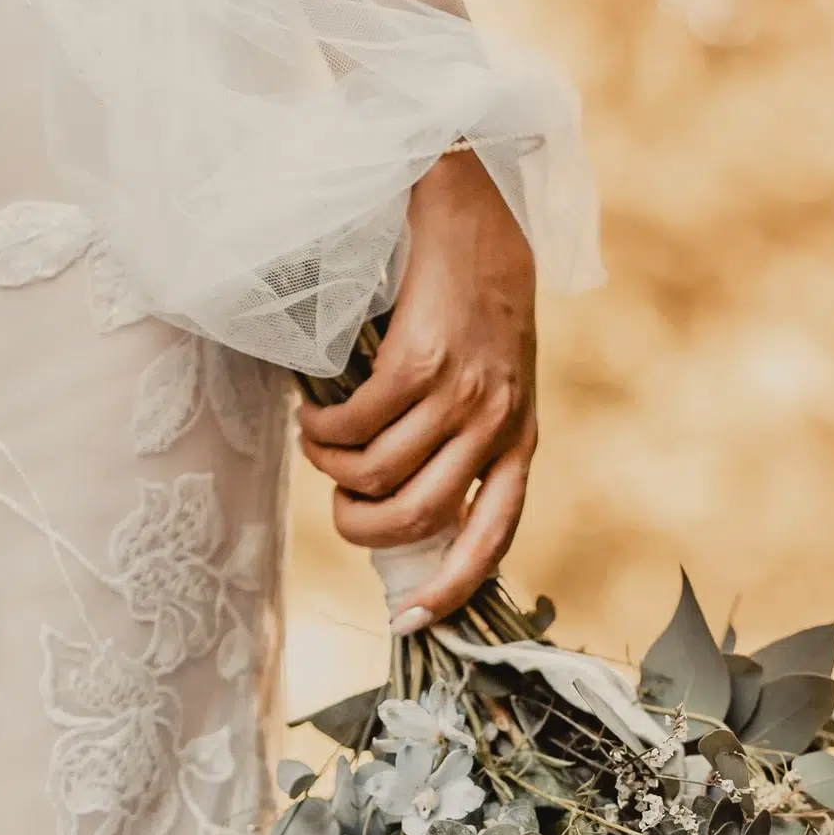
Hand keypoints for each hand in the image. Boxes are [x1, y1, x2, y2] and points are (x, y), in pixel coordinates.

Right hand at [296, 151, 537, 627]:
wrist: (472, 212)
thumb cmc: (472, 299)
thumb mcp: (491, 378)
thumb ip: (463, 438)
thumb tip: (401, 507)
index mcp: (520, 439)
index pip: (493, 537)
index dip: (452, 589)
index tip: (412, 623)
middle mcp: (498, 423)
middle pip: (417, 520)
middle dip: (361, 528)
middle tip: (337, 505)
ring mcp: (463, 393)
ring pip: (378, 475)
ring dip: (332, 471)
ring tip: (318, 443)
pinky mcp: (423, 360)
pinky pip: (357, 425)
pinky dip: (322, 431)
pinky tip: (313, 414)